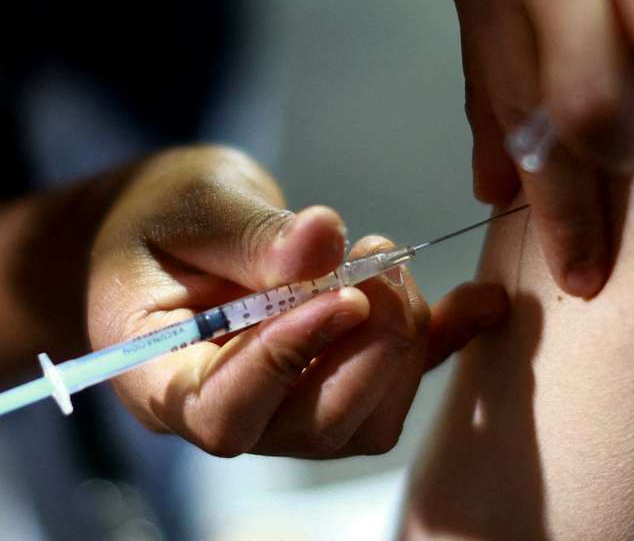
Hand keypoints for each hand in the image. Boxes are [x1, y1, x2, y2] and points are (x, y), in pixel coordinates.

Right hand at [86, 146, 506, 456]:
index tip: (341, 297)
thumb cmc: (152, 217)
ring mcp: (281, 405)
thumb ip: (251, 235)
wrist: (161, 228)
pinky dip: (442, 341)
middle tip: (379, 266)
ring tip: (389, 262)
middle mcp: (224, 410)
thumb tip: (326, 242)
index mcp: (160, 378)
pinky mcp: (330, 379)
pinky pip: (393, 382)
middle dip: (365, 350)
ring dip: (400, 344)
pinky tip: (481, 302)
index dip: (288, 363)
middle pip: (309, 426)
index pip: (224, 413)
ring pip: (361, 420)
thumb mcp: (188, 207)